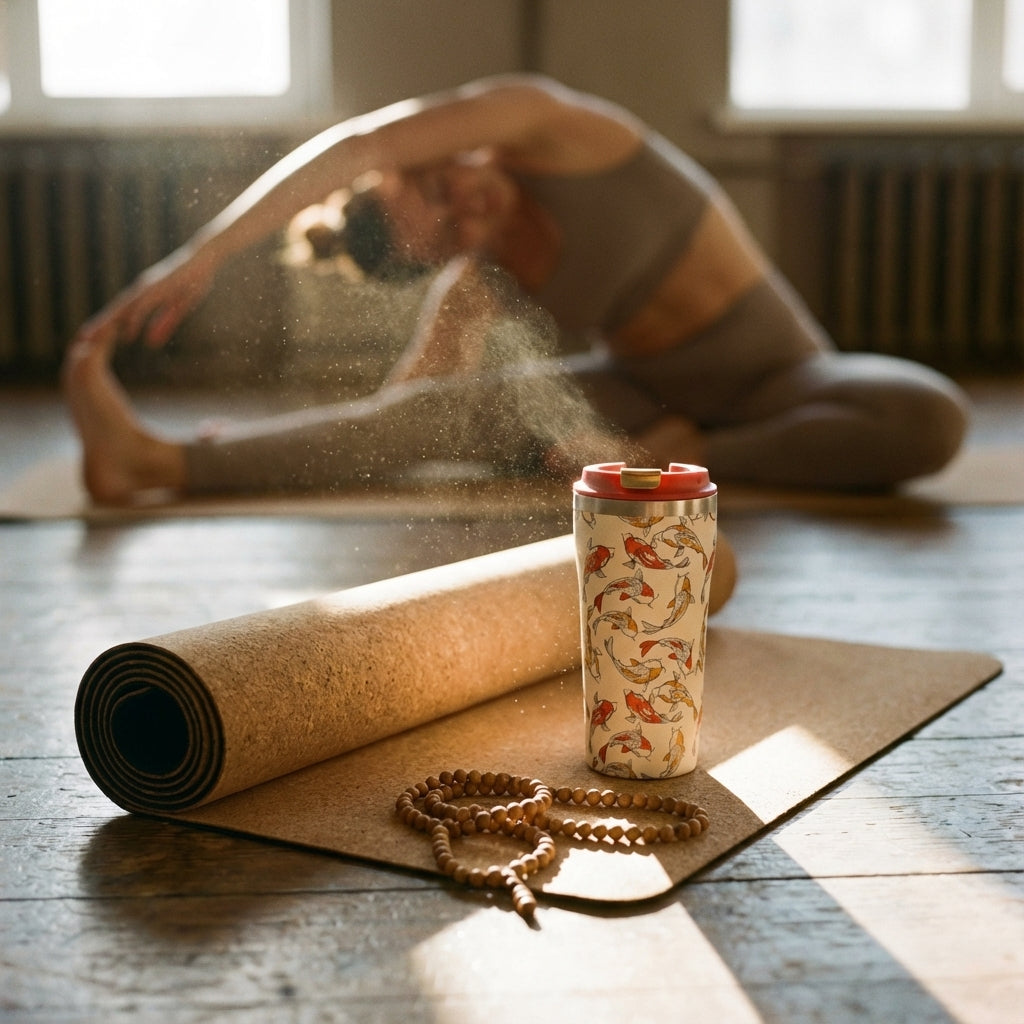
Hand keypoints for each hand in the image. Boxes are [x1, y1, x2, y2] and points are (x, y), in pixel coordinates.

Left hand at [71, 244, 217, 353]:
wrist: (205, 258)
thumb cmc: (193, 280)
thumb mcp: (178, 308)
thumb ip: (164, 325)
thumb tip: (150, 343)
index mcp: (144, 295)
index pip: (120, 313)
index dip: (105, 325)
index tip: (91, 338)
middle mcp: (141, 290)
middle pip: (115, 310)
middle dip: (98, 325)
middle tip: (81, 339)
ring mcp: (149, 287)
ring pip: (123, 308)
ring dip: (108, 323)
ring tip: (94, 336)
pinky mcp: (159, 287)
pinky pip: (143, 306)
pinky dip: (134, 319)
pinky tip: (127, 331)